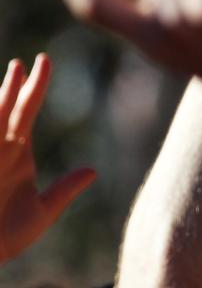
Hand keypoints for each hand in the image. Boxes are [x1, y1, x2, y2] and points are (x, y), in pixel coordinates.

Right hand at [0, 54, 95, 261]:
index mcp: (17, 153)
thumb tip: (92, 171)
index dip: (36, 86)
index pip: (26, 110)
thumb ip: (64, 191)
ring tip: (12, 75)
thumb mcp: (42, 213)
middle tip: (25, 62)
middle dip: (15, 85)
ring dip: (0, 99)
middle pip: (8, 110)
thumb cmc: (4, 238)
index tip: (43, 62)